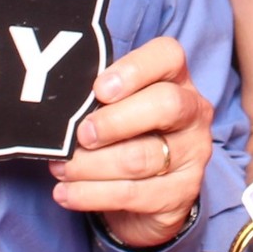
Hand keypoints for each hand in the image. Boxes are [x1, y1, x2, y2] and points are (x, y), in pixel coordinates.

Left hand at [52, 36, 213, 250]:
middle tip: (80, 135)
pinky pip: (133, 195)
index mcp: (176, 78)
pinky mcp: (181, 193)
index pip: (168, 56)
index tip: (98, 89)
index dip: (133, 70)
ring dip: (91, 165)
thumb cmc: (125, 133)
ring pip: (141, 158)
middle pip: (165, 105)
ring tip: (61, 168)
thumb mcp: (116, 105)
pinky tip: (66, 193)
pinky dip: (91, 194)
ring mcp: (193, 154)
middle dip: (114, 122)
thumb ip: (98, 97)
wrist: (149, 192)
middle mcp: (193, 112)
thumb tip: (59, 102)